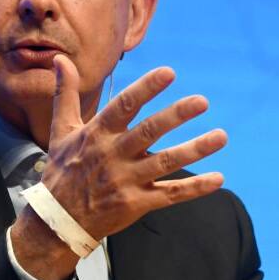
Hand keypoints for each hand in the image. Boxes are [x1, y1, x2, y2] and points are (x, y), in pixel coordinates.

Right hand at [10, 55, 226, 279]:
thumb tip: (60, 59)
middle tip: (201, 101)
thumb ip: (65, 93)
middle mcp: (113, 155)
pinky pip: (170, 194)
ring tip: (221, 136)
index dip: (146, 89)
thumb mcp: (61, 131)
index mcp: (97, 134)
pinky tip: (218, 179)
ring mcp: (126, 181)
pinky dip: (195, 188)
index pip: (124, 106)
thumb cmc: (62, 170)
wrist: (57, 220)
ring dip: (195, 149)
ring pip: (165, 162)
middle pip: (148, 131)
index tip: (168, 73)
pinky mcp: (136, 203)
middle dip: (176, 115)